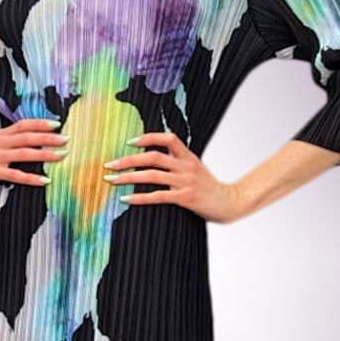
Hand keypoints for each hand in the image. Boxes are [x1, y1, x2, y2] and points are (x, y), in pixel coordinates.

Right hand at [0, 118, 68, 194]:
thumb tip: (35, 142)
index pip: (24, 124)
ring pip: (24, 153)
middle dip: (48, 138)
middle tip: (66, 140)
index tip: (58, 124)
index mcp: (1, 135)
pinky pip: (15, 175)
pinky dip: (31, 178)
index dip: (41, 123)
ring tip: (60, 156)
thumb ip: (11, 142)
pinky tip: (44, 180)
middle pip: (27, 137)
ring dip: (44, 154)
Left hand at [104, 131, 242, 222]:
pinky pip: (157, 196)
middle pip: (152, 157)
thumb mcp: (197, 169)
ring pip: (151, 175)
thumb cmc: (210, 188)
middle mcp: (186, 166)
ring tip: (111, 180)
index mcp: (188, 156)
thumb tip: (156, 161)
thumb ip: (179, 163)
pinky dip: (139, 197)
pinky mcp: (185, 197)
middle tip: (108, 165)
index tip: (129, 142)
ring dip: (128, 177)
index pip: (167, 138)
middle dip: (127, 160)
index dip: (147, 137)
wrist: (230, 202)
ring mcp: (185, 181)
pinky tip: (125, 199)